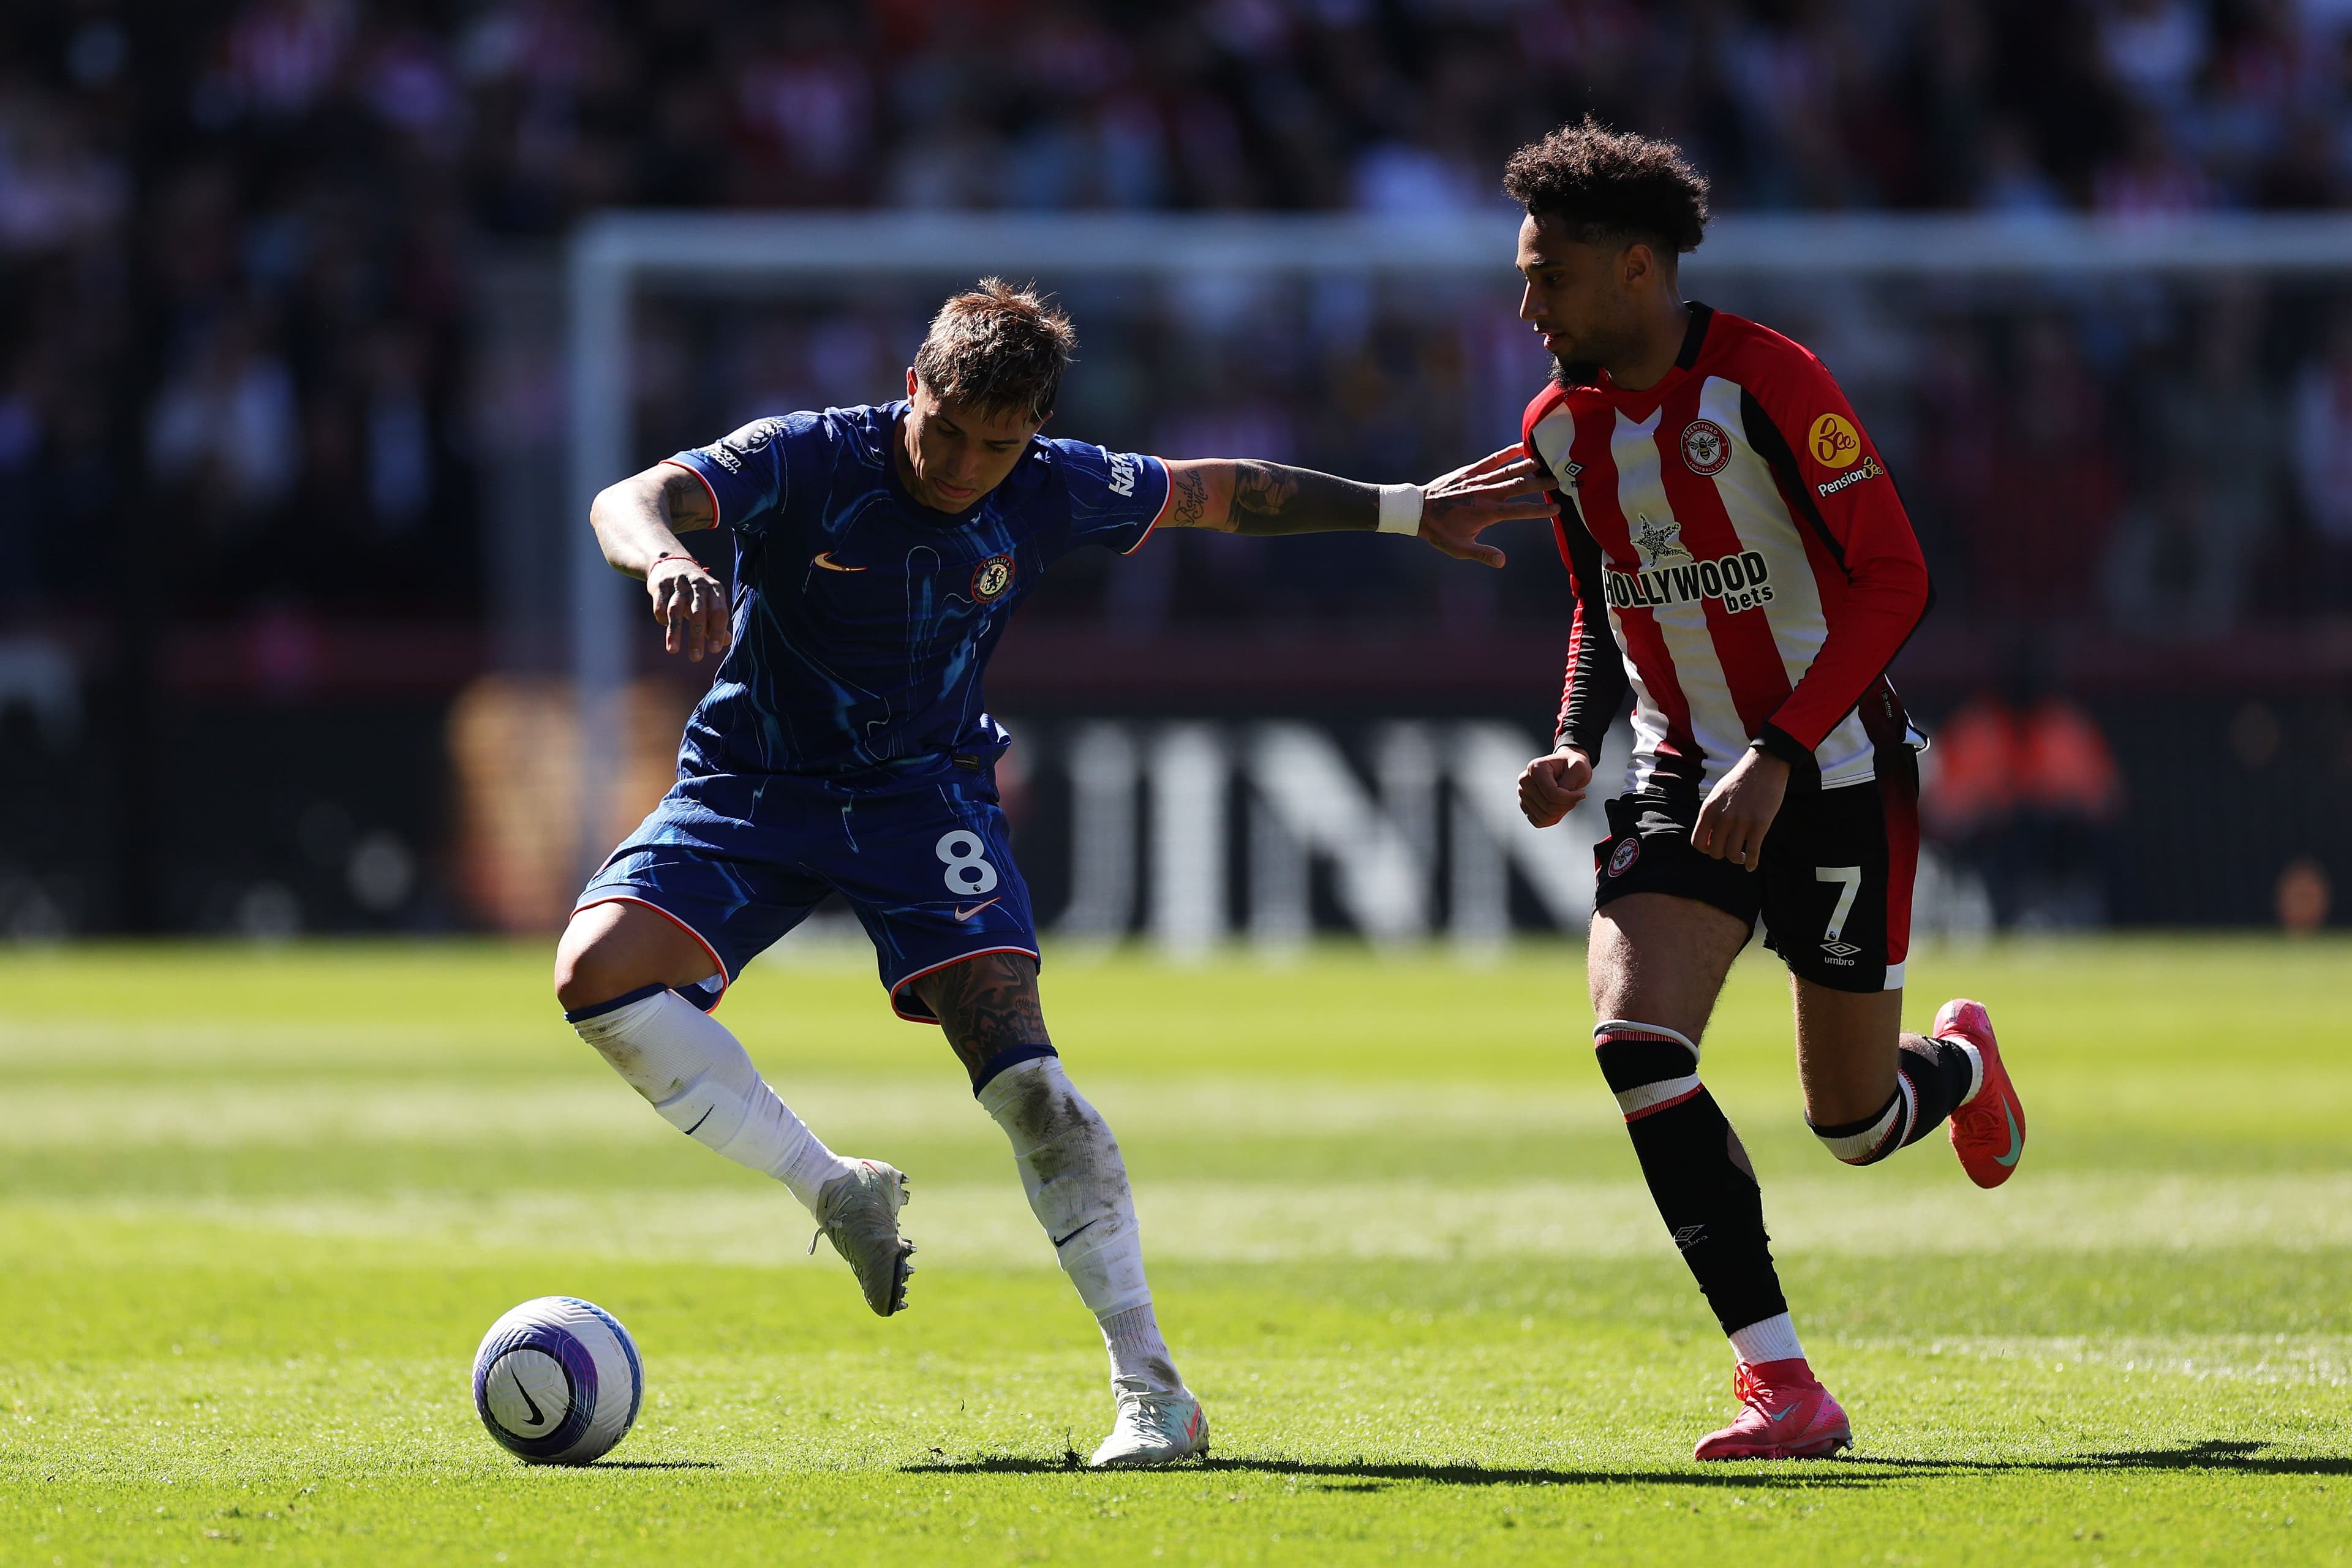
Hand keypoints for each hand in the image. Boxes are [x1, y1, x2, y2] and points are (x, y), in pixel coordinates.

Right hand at [647, 556, 730, 661]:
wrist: (670, 562)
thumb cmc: (695, 590)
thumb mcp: (709, 600)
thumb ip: (716, 620)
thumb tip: (727, 642)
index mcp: (714, 589)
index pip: (719, 612)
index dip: (718, 631)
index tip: (715, 649)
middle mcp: (698, 585)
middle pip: (698, 613)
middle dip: (697, 636)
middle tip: (696, 657)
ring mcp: (678, 583)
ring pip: (676, 610)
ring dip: (675, 632)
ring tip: (673, 650)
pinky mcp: (661, 584)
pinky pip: (661, 604)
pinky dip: (662, 617)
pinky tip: (664, 625)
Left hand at [1417, 447, 1560, 567]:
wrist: (1418, 510)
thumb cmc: (1440, 531)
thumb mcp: (1460, 548)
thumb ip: (1483, 554)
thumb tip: (1502, 562)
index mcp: (1488, 513)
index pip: (1520, 511)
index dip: (1540, 510)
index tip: (1557, 508)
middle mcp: (1487, 494)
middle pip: (1520, 486)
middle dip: (1540, 483)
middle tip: (1560, 480)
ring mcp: (1479, 480)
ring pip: (1509, 471)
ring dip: (1530, 466)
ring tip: (1548, 461)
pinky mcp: (1471, 471)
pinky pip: (1492, 460)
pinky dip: (1508, 453)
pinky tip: (1522, 446)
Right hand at [1518, 746, 1593, 827]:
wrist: (1565, 768)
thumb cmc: (1572, 766)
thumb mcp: (1579, 768)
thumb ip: (1570, 782)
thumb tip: (1561, 801)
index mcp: (1535, 768)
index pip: (1552, 794)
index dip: (1570, 799)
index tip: (1582, 794)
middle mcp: (1524, 781)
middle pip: (1548, 806)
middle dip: (1566, 806)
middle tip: (1575, 797)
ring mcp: (1522, 794)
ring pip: (1544, 817)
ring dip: (1561, 812)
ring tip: (1566, 801)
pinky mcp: (1524, 806)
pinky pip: (1539, 822)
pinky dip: (1553, 819)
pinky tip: (1559, 807)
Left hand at [1692, 748, 1788, 868]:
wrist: (1763, 765)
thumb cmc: (1740, 780)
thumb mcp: (1716, 794)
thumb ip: (1710, 814)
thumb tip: (1707, 837)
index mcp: (1708, 809)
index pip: (1697, 842)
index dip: (1705, 849)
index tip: (1714, 847)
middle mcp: (1722, 817)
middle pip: (1715, 852)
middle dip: (1723, 855)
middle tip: (1731, 850)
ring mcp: (1741, 821)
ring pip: (1733, 854)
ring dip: (1737, 859)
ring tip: (1742, 856)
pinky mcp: (1760, 824)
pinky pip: (1753, 852)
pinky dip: (1752, 863)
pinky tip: (1752, 866)